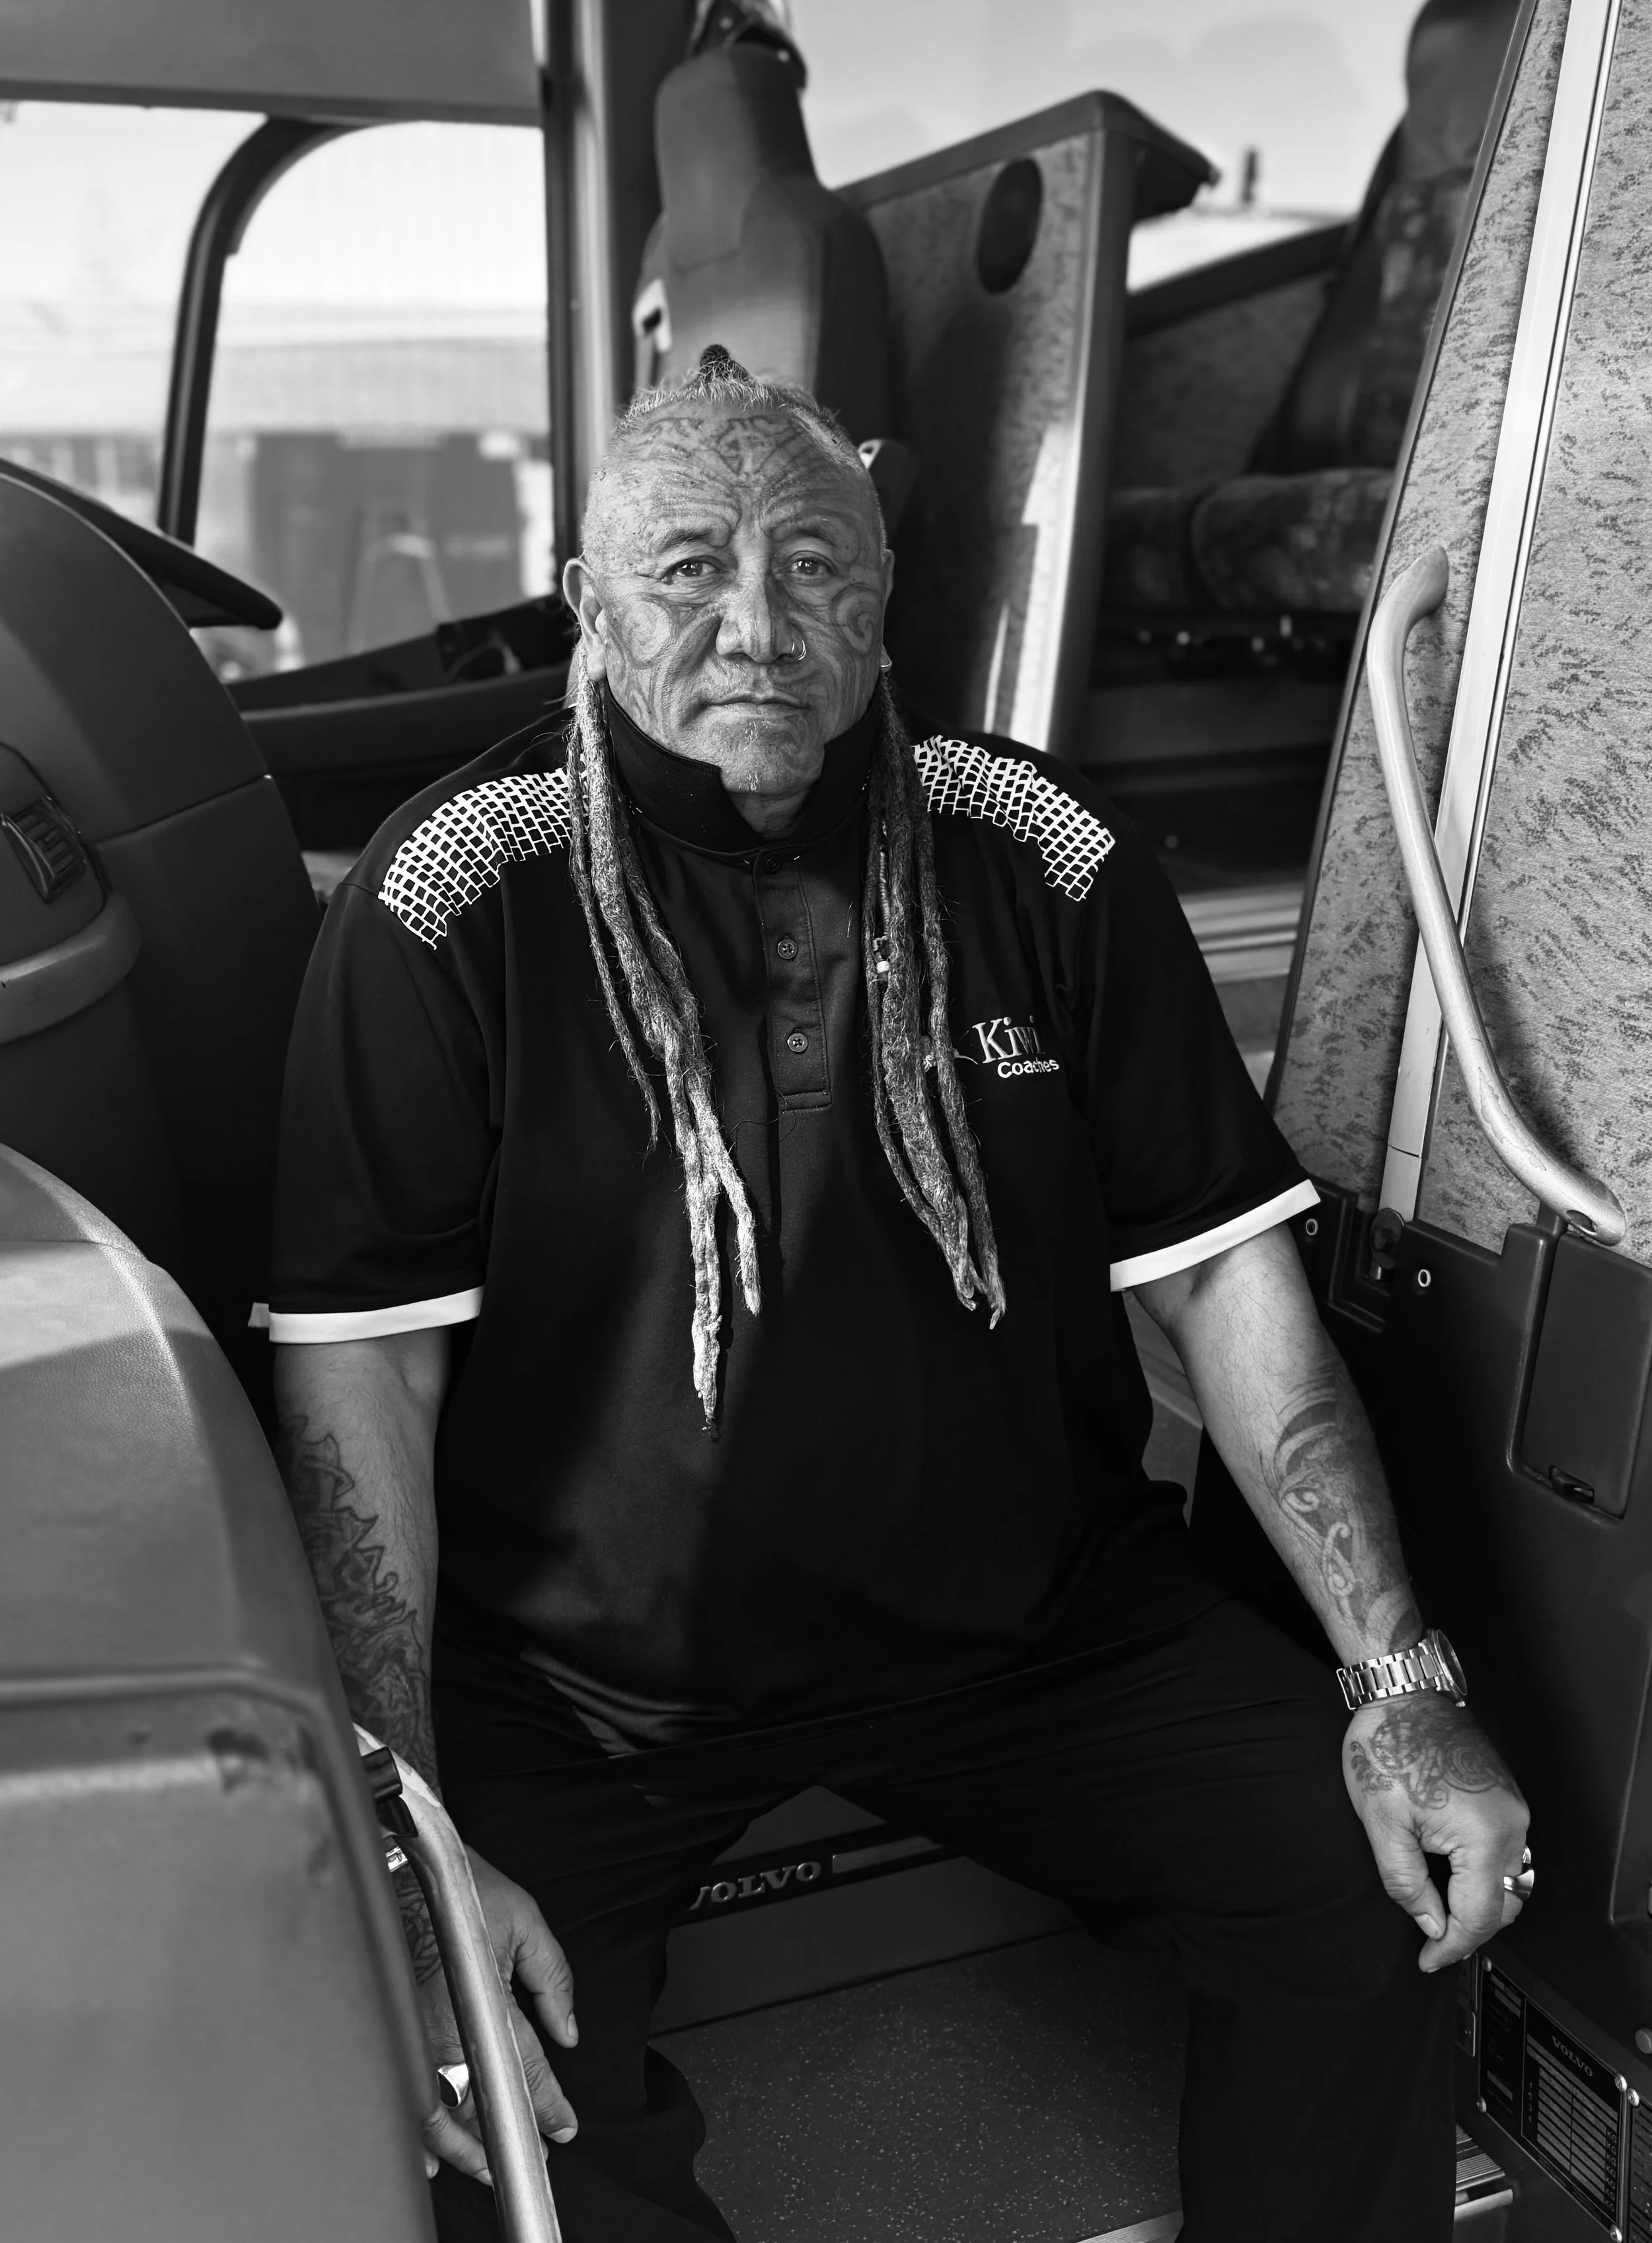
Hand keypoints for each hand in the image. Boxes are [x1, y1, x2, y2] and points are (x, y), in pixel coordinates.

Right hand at [416, 1847, 579, 2185]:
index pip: (523, 2065)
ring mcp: (412, 2030)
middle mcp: (442, 2023)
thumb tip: (567, 2030)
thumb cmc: (462, 1886)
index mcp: (481, 1996)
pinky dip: (418, 2127)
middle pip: (475, 2102)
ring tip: (486, 2165)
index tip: (564, 2126)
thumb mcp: (526, 1919)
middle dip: (502, 2140)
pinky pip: (405, 2090)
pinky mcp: (394, 2026)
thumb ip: (553, 1978)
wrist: (404, 1866)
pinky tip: (430, 2151)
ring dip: (463, 2145)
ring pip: (436, 2109)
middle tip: (530, 2158)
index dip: (547, 2101)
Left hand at [1343, 1694, 1529, 1972]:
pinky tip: (1454, 1883)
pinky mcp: (1506, 1798)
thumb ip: (1408, 1885)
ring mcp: (1514, 1810)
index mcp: (1485, 1837)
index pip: (1480, 1916)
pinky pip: (1507, 1854)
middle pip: (1505, 1905)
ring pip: (1511, 1882)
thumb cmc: (1388, 1747)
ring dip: (1482, 1906)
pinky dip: (1485, 1878)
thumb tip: (1432, 1925)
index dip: (1452, 1947)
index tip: (1427, 1962)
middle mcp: (1513, 1826)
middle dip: (1470, 1931)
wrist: (1403, 1693)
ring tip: (1443, 1920)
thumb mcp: (1383, 1824)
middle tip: (1433, 1946)